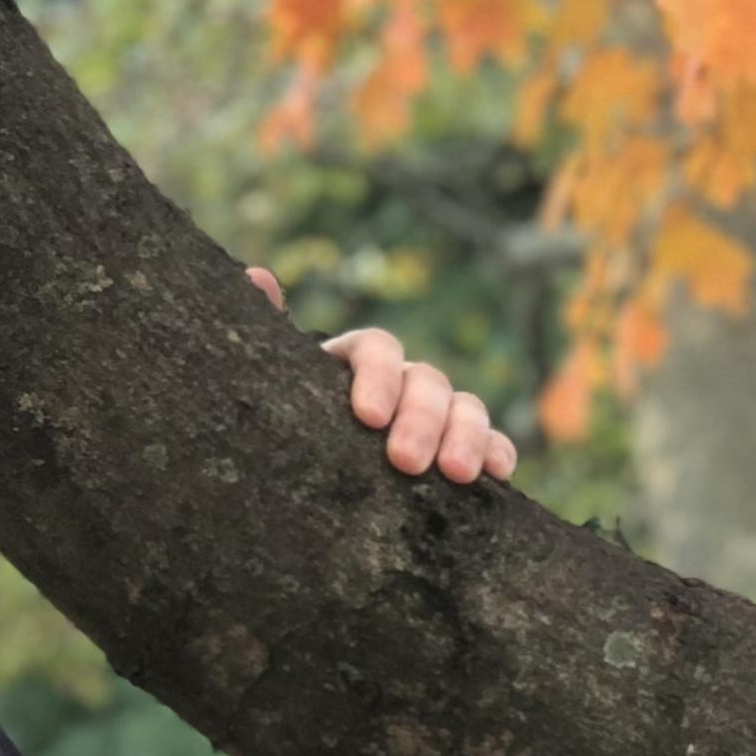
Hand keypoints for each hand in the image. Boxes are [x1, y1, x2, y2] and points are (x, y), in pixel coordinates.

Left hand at [244, 263, 518, 486]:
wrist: (300, 478)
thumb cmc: (285, 431)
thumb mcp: (268, 388)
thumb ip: (264, 338)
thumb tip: (258, 276)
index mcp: (355, 362)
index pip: (377, 348)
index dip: (378, 376)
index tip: (368, 417)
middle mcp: (402, 382)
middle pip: (426, 380)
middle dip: (422, 419)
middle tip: (406, 463)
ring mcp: (436, 415)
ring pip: (464, 407)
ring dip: (465, 436)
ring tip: (455, 475)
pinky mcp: (461, 451)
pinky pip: (490, 443)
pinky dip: (497, 453)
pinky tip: (496, 475)